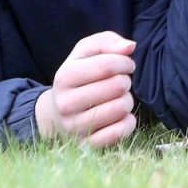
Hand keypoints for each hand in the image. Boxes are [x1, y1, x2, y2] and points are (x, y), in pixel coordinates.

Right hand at [36, 31, 136, 147]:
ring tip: (119, 98)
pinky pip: (119, 132)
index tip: (127, 65)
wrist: (57, 111)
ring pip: (120, 108)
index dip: (125, 62)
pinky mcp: (86, 145)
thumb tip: (130, 47)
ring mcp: (74, 127)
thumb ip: (107, 42)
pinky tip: (121, 116)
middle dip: (126, 81)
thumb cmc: (79, 75)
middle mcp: (66, 103)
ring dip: (127, 100)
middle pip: (117, 86)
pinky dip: (128, 122)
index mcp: (64, 76)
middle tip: (121, 83)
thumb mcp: (86, 51)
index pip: (107, 65)